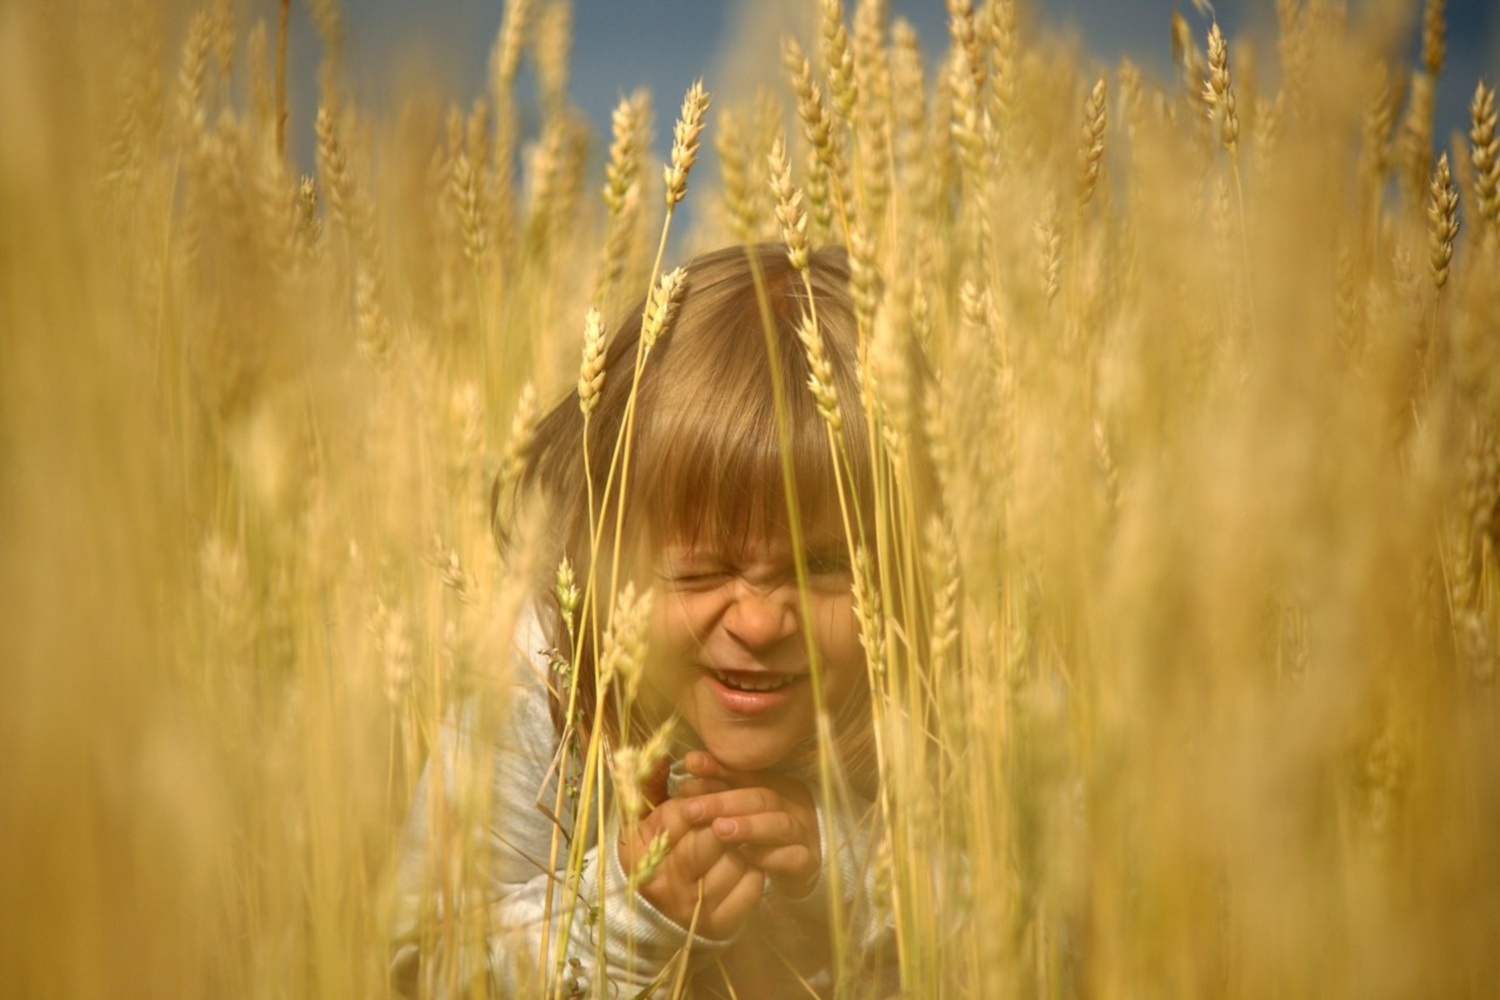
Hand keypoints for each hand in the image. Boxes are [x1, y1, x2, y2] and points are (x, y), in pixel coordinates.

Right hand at [617, 796, 764, 939]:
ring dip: (742, 847)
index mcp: (641, 857)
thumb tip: (694, 765)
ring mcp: (694, 910)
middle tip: (731, 818)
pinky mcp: (720, 925)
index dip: (702, 802)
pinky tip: (744, 864)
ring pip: (736, 861)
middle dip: (727, 822)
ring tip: (735, 843)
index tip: (707, 801)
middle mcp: (667, 886)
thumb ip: (669, 801)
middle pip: (712, 839)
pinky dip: (754, 869)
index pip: (682, 815)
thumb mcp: (648, 827)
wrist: (652, 915)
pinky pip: (751, 885)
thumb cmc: (654, 856)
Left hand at [673, 752, 822, 900]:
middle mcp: (790, 804)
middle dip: (724, 802)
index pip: (744, 772)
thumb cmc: (761, 836)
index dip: (717, 768)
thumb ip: (716, 790)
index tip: (691, 764)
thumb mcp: (738, 809)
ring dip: (749, 826)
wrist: (800, 867)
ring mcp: (802, 833)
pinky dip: (770, 856)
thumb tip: (686, 773)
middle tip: (692, 809)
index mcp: (773, 784)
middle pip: (760, 798)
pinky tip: (746, 856)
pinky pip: (794, 857)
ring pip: (780, 824)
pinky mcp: (809, 862)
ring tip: (719, 829)